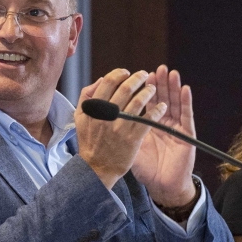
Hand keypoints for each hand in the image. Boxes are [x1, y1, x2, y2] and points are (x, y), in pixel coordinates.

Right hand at [74, 68, 162, 188]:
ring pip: (139, 101)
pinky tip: (161, 107)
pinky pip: (148, 119)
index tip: (127, 73)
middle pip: (126, 88)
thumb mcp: (80, 117)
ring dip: (148, 91)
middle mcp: (107, 115)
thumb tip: (101, 79)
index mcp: (94, 107)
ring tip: (153, 88)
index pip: (109, 82)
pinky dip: (157, 111)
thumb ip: (86, 96)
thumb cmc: (89, 142)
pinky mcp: (133, 138)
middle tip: (145, 75)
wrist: (97, 168)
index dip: (120, 74)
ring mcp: (121, 126)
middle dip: (138, 78)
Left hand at [130, 65, 197, 206]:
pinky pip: (187, 116)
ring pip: (174, 102)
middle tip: (156, 69)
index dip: (142, 88)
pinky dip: (186, 102)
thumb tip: (104, 114)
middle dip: (158, 83)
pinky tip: (184, 90)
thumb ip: (119, 131)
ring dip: (172, 87)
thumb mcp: (129, 148)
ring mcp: (175, 128)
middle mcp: (162, 123)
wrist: (162, 186)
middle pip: (161, 98)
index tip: (137, 75)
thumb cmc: (145, 169)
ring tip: (170, 73)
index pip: (145, 102)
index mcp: (148, 125)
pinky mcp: (187, 135)